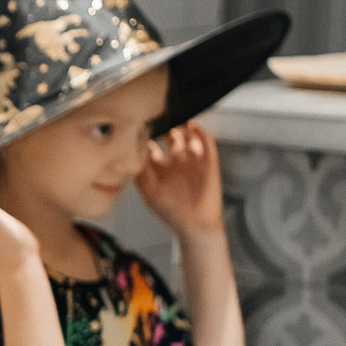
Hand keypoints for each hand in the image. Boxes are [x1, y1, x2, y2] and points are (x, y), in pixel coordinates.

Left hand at [137, 121, 222, 236]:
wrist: (195, 225)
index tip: (142, 127)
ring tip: (176, 123)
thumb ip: (141, 172)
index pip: (153, 147)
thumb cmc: (171, 212)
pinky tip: (192, 128)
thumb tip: (135, 151)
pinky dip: (200, 134)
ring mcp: (194, 162)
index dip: (148, 137)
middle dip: (166, 128)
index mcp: (161, 170)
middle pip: (171, 138)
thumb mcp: (149, 191)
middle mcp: (177, 163)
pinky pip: (207, 144)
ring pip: (188, 137)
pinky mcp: (209, 163)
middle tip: (161, 119)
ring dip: (183, 129)